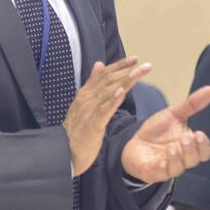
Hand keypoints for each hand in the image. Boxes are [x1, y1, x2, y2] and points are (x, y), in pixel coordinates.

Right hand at [63, 57, 150, 175]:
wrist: (63, 151)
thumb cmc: (77, 128)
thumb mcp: (85, 104)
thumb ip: (93, 85)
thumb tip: (99, 64)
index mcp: (86, 93)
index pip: (104, 75)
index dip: (119, 65)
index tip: (135, 58)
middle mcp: (86, 98)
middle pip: (109, 80)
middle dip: (128, 71)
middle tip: (146, 65)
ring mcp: (88, 110)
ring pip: (108, 92)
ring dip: (125, 81)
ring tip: (138, 72)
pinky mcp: (92, 124)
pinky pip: (104, 110)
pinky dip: (112, 100)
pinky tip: (122, 92)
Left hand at [120, 86, 209, 182]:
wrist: (134, 143)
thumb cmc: (157, 131)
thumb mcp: (173, 115)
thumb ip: (192, 105)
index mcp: (190, 146)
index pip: (204, 151)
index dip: (204, 146)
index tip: (200, 134)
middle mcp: (182, 159)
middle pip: (194, 160)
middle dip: (192, 150)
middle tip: (186, 138)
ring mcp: (168, 167)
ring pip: (179, 168)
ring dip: (177, 158)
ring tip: (172, 146)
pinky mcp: (153, 172)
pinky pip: (161, 174)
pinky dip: (163, 167)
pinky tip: (161, 160)